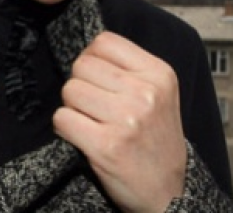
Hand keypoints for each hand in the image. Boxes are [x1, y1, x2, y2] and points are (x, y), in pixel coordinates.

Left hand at [53, 32, 186, 212]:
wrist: (169, 191)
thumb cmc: (157, 141)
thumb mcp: (160, 94)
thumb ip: (128, 69)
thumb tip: (86, 51)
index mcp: (159, 74)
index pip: (104, 41)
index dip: (92, 58)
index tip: (96, 77)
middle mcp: (145, 93)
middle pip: (82, 65)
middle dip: (81, 84)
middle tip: (95, 106)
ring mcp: (126, 119)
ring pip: (69, 90)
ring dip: (72, 107)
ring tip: (92, 122)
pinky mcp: (106, 146)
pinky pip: (62, 119)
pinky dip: (66, 128)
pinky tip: (83, 137)